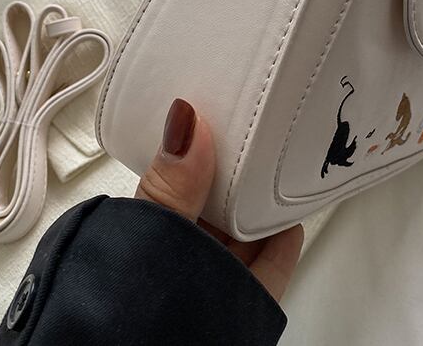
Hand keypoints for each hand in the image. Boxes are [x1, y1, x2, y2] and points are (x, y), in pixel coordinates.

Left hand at [135, 98, 302, 301]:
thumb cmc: (131, 308)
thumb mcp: (155, 234)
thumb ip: (170, 186)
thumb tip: (184, 119)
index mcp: (150, 226)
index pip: (178, 174)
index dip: (199, 146)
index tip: (224, 116)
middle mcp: (178, 252)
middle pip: (216, 203)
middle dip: (235, 173)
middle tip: (261, 136)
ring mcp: (207, 278)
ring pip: (242, 234)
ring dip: (261, 205)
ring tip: (282, 167)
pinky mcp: (237, 303)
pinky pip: (266, 270)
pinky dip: (280, 246)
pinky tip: (291, 223)